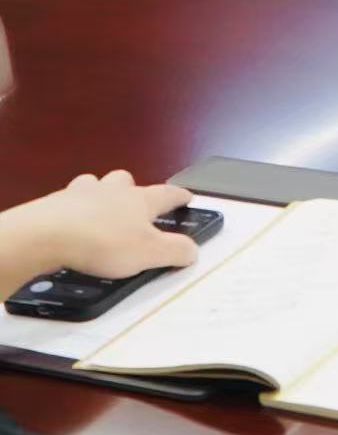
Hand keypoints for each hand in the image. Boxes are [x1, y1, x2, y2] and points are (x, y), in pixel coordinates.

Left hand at [0, 172, 197, 279]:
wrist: (48, 235)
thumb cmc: (104, 242)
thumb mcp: (149, 253)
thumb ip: (176, 251)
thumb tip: (193, 250)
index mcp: (140, 200)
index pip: (167, 193)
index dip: (179, 196)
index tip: (187, 196)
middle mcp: (113, 190)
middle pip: (126, 181)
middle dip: (131, 189)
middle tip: (132, 204)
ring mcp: (81, 193)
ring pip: (95, 184)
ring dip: (99, 193)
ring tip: (98, 211)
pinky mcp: (54, 204)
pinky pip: (67, 201)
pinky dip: (72, 209)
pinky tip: (70, 225)